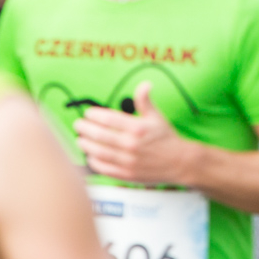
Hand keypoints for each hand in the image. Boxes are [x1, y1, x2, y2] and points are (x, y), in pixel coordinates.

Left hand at [73, 83, 190, 185]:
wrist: (179, 162)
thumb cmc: (166, 138)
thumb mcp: (157, 116)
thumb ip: (145, 101)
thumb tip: (145, 84)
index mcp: (138, 128)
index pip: (108, 118)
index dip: (94, 115)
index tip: (88, 113)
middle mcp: (131, 144)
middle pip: (99, 135)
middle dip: (84, 129)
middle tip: (78, 125)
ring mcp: (128, 161)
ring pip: (98, 152)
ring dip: (85, 145)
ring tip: (80, 139)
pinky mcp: (126, 174)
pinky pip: (103, 168)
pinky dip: (93, 162)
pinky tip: (90, 156)